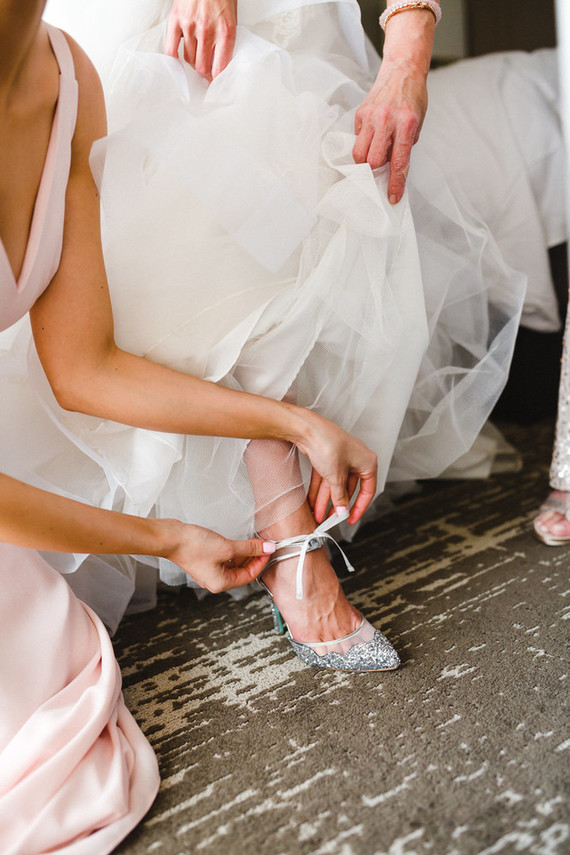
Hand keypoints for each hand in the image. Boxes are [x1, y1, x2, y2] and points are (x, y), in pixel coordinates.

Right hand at [163, 520, 274, 591]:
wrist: (170, 537)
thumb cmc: (193, 546)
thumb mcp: (227, 547)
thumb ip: (249, 548)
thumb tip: (267, 548)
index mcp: (221, 583)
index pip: (249, 575)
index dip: (261, 561)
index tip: (268, 548)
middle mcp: (215, 580)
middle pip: (242, 571)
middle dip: (254, 557)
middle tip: (263, 544)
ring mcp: (209, 571)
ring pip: (234, 564)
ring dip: (245, 553)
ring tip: (252, 541)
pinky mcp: (205, 560)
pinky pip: (225, 559)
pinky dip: (234, 551)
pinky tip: (238, 542)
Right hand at [165, 0, 236, 80]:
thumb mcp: (232, 17)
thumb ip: (227, 39)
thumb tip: (220, 59)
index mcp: (226, 31)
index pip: (220, 68)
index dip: (216, 80)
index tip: (215, 83)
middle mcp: (207, 31)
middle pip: (202, 67)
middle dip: (204, 73)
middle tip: (205, 74)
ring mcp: (190, 26)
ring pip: (189, 59)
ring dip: (193, 63)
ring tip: (196, 60)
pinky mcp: (176, 19)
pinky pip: (171, 48)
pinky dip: (174, 59)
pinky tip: (177, 62)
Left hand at [294, 411, 376, 525]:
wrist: (307, 429)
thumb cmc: (328, 445)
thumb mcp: (336, 477)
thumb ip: (340, 496)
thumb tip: (342, 510)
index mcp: (367, 462)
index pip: (367, 490)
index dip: (359, 507)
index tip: (351, 519)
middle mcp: (356, 459)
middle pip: (347, 488)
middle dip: (337, 505)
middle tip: (330, 520)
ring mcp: (341, 457)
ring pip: (334, 484)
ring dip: (325, 500)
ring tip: (317, 515)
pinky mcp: (327, 457)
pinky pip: (325, 478)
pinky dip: (319, 490)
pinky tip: (313, 503)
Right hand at [353, 59, 426, 203]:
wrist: (403, 68)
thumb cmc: (413, 97)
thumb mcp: (418, 123)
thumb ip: (405, 146)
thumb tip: (393, 168)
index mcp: (407, 123)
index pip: (399, 162)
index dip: (395, 183)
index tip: (392, 198)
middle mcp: (387, 120)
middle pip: (373, 161)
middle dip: (375, 174)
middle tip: (380, 176)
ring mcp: (371, 116)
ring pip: (359, 153)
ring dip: (365, 164)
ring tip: (373, 161)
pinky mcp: (360, 113)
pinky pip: (357, 139)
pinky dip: (363, 146)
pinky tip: (371, 140)